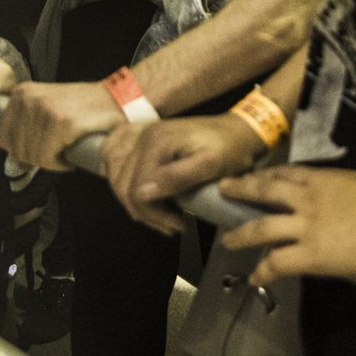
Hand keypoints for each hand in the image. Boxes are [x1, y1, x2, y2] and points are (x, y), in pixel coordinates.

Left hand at [0, 78, 124, 171]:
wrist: (118, 100)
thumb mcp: (47, 109)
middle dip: (38, 157)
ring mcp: (44, 109)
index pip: (1, 136)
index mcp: (22, 93)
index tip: (36, 149)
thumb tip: (16, 161)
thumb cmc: (86, 107)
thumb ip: (26, 129)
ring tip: (66, 148)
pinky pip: (48, 158)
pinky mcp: (61, 122)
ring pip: (32, 157)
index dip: (19, 150)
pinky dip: (61, 163)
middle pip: (16, 151)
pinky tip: (72, 151)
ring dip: (52, 160)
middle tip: (57, 150)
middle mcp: (29, 98)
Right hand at [103, 114, 267, 234]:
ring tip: (162, 214)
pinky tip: (138, 192)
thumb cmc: (229, 149)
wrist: (238, 131)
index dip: (154, 214)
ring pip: (117, 178)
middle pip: (122, 186)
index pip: (135, 190)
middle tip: (172, 224)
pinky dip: (121, 180)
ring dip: (134, 202)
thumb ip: (176, 178)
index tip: (179, 223)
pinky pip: (117, 161)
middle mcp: (142, 137)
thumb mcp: (210, 166)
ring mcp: (141, 137)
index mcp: (154, 143)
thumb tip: (143, 193)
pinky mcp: (144, 140)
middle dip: (144, 212)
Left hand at [218, 165, 355, 284]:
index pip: (287, 174)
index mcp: (323, 179)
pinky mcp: (310, 255)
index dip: (268, 176)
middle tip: (225, 189)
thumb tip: (353, 203)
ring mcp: (304, 227)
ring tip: (229, 240)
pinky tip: (254, 276)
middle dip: (242, 190)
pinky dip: (263, 271)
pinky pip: (277, 263)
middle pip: (264, 191)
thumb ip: (349, 193)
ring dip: (241, 235)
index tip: (257, 177)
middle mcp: (306, 199)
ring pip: (261, 228)